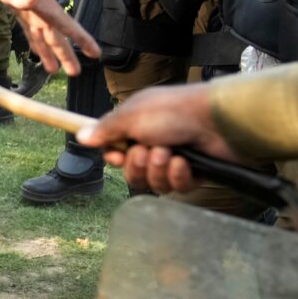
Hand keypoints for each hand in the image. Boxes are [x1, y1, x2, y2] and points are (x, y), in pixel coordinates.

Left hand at [0, 0, 97, 74]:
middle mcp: (43, 11)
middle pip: (57, 37)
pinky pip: (32, 32)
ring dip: (50, 53)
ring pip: (44, 37)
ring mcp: (32, 11)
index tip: (96, 53)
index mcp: (46, 8)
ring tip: (56, 71)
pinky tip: (38, 53)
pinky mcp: (21, 11)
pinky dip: (36, 43)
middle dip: (67, 55)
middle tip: (75, 72)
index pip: (68, 27)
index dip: (83, 40)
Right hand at [79, 84, 237, 193]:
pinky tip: (184, 162)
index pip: (115, 150)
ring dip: (158, 169)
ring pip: (153, 182)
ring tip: (169, 154)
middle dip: (137, 165)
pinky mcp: (193, 173)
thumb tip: (81, 136)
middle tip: (147, 150)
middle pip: (131, 172)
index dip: (115, 157)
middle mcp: (153, 143)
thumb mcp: (131, 116)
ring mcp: (173, 159)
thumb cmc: (173, 111)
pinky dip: (178, 176)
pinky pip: (176, 187)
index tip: (118, 154)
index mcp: (136, 126)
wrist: (217, 120)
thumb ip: (106, 129)